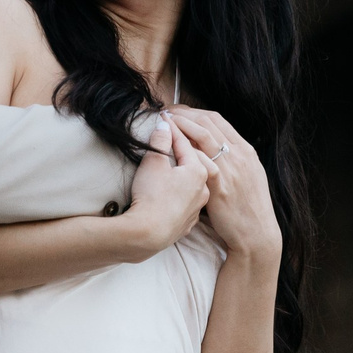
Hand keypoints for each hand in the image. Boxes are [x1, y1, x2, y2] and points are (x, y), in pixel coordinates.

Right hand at [117, 122, 213, 257]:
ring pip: (194, 183)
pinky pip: (188, 200)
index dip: (172, 129)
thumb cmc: (152, 196)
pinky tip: (175, 189)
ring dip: (185, 171)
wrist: (149, 234)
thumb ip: (160, 141)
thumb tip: (164, 126)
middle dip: (183, 148)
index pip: (185, 143)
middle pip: (194, 161)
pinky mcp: (187, 222)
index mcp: (199, 170)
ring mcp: (197, 207)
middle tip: (171, 135)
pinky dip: (183, 191)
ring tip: (175, 164)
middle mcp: (203, 188)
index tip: (164, 119)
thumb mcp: (153, 162)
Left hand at [167, 107, 280, 267]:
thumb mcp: (247, 176)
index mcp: (245, 151)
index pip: (217, 119)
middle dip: (184, 113)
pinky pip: (200, 158)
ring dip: (181, 124)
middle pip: (208, 121)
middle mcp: (239, 155)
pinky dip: (184, 147)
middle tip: (166, 111)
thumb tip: (211, 148)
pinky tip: (170, 144)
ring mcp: (230, 168)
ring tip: (164, 121)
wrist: (256, 233)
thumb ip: (232, 160)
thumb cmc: (248, 207)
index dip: (194, 111)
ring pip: (204, 134)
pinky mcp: (220, 185)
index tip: (177, 110)